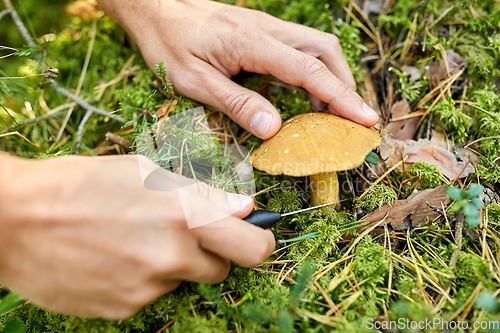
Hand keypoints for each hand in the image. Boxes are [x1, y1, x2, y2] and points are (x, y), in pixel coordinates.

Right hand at [0, 154, 273, 318]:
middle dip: (213, 255)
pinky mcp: (122, 310)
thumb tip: (245, 208)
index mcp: (184, 216)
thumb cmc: (81, 182)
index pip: (255, 247)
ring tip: (134, 241)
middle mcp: (172, 256)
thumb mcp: (144, 170)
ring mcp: (146, 288)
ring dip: (172, 265)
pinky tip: (114, 258)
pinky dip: (142, 280)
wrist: (15, 219)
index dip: (260, 241)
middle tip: (185, 236)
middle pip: (222, 270)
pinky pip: (150, 296)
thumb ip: (202, 193)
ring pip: (182, 282)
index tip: (252, 236)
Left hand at [98, 0, 378, 138]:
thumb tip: (274, 129)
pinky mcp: (261, 32)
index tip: (365, 119)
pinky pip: (299, 48)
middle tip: (351, 119)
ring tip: (330, 113)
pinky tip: (304, 95)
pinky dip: (313, 72)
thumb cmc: (167, 43)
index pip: (310, 71)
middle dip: (345, 85)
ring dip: (331, 77)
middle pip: (325, 50)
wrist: (155, 7)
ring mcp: (266, 28)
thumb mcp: (193, 81)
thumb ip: (235, 103)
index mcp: (253, 43)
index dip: (341, 97)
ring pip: (316, 46)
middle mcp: (268, 30)